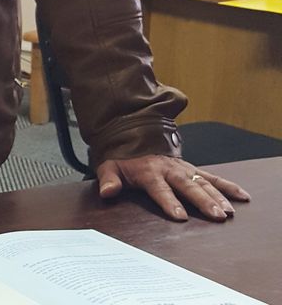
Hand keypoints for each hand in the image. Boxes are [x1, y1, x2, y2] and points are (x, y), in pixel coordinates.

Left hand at [96, 155, 250, 220]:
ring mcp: (182, 168)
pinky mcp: (191, 168)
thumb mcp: (110, 165)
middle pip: (187, 186)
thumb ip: (108, 179)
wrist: (134, 132)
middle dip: (202, 201)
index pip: (159, 188)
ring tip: (228, 211)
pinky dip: (227, 185)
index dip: (168, 202)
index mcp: (148, 171)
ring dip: (217, 196)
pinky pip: (212, 176)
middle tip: (216, 215)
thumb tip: (107, 192)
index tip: (179, 216)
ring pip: (202, 182)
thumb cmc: (123, 156)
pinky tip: (241, 196)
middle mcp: (169, 169)